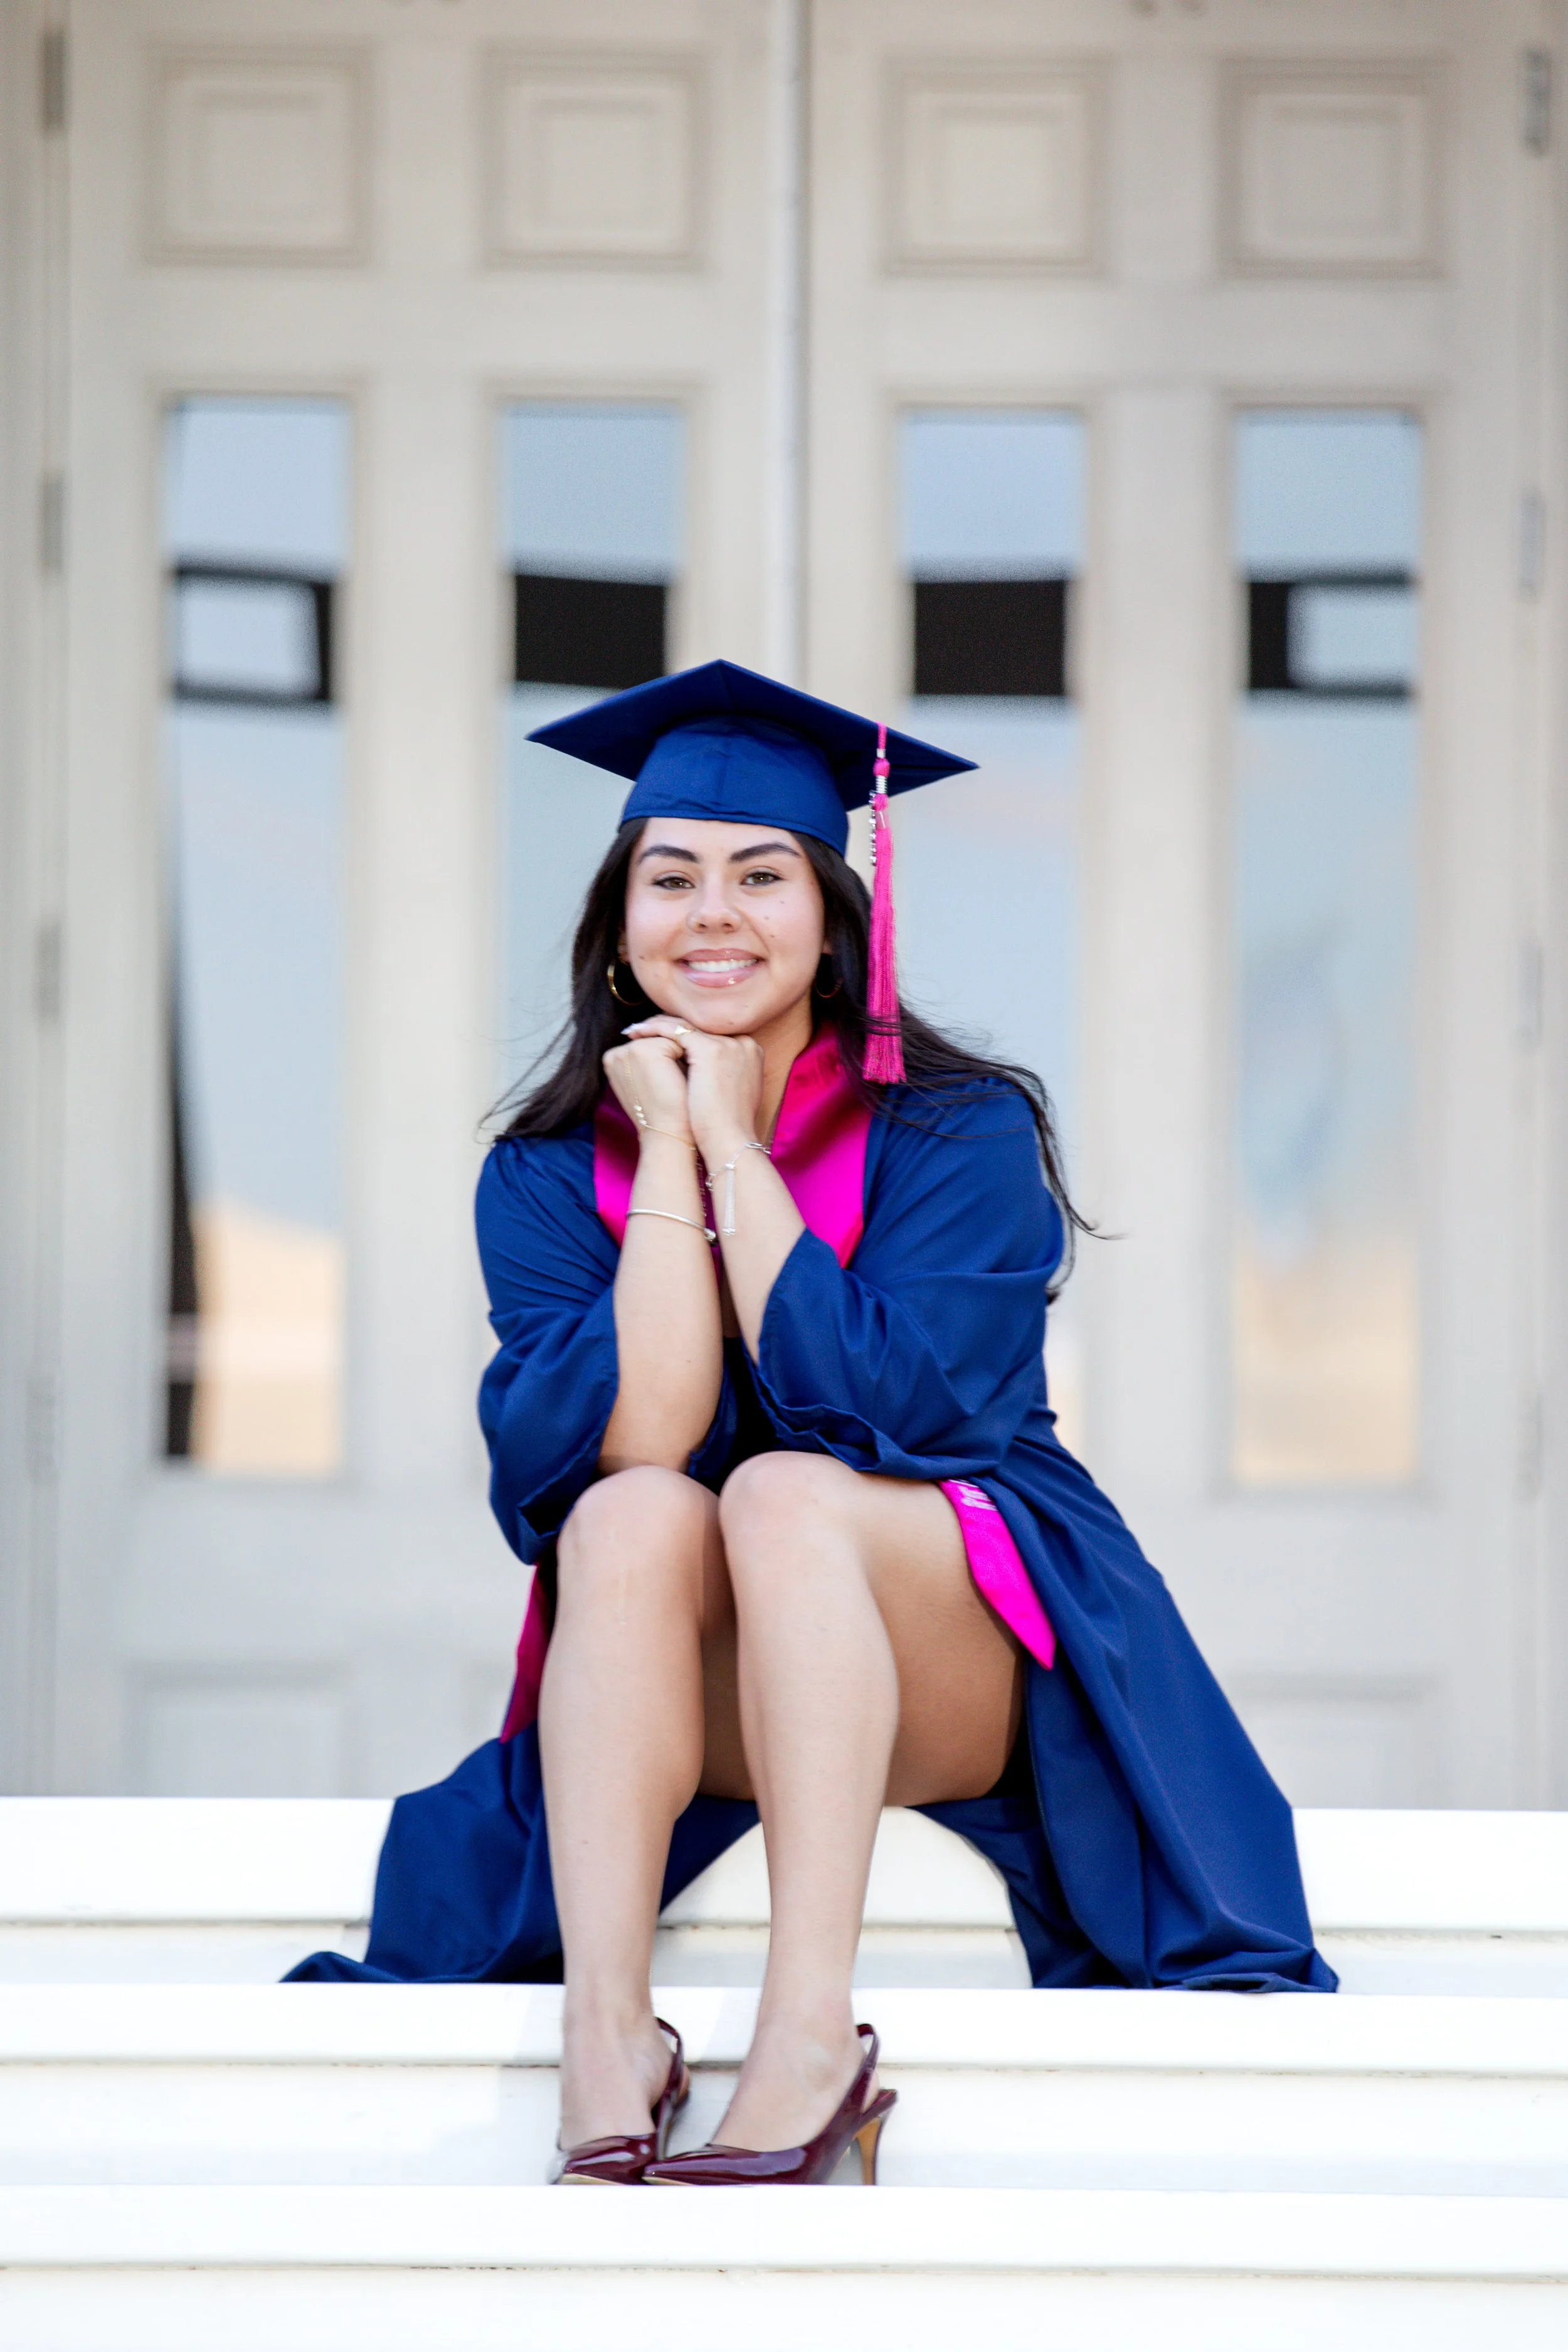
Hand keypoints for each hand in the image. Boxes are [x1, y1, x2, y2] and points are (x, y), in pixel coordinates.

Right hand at [602, 1029, 694, 1145]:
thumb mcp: (648, 1081)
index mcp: (612, 1060)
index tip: (665, 1083)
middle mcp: (615, 1053)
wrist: (667, 1133)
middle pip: (655, 1039)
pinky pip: (675, 1041)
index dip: (664, 1061)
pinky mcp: (645, 1050)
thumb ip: (648, 1059)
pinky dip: (685, 1057)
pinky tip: (681, 1078)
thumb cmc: (664, 1111)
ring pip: (665, 1039)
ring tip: (678, 1080)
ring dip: (679, 1055)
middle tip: (674, 1082)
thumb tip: (665, 1036)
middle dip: (671, 1054)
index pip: (646, 1045)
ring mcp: (628, 1049)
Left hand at [621, 1017, 763, 1161]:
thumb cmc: (723, 1125)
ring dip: (657, 1026)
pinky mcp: (711, 1050)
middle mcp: (742, 1042)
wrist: (728, 1141)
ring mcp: (728, 1044)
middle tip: (643, 1031)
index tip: (662, 1039)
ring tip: (635, 1031)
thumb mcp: (727, 1091)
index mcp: (748, 1051)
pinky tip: (638, 1035)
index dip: (684, 1037)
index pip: (710, 1034)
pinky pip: (676, 1031)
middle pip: (698, 1027)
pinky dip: (655, 1031)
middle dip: (669, 1028)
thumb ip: (717, 1072)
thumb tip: (693, 1068)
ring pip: (685, 1026)